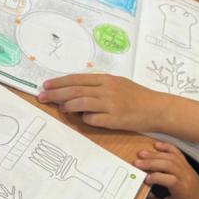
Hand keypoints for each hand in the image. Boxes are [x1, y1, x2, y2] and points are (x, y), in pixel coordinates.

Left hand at [38, 74, 164, 131]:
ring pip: (80, 103)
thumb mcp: (118, 84)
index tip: (46, 85)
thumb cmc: (137, 96)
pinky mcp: (114, 119)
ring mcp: (110, 104)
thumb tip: (77, 91)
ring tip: (59, 108)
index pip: (76, 79)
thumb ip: (98, 86)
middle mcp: (106, 90)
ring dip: (67, 106)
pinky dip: (85, 119)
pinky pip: (93, 119)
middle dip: (55, 93)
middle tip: (41, 96)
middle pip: (74, 90)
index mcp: (106, 79)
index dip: (59, 82)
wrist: (156, 108)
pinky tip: (82, 118)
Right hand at [135, 142, 198, 198]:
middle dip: (151, 162)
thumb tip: (143, 197)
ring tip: (142, 154)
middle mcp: (185, 176)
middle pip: (168, 165)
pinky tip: (157, 145)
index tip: (144, 179)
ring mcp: (186, 168)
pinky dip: (167, 147)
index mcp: (181, 189)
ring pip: (171, 157)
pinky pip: (177, 153)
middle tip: (137, 162)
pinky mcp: (187, 164)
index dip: (155, 178)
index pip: (168, 180)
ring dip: (155, 154)